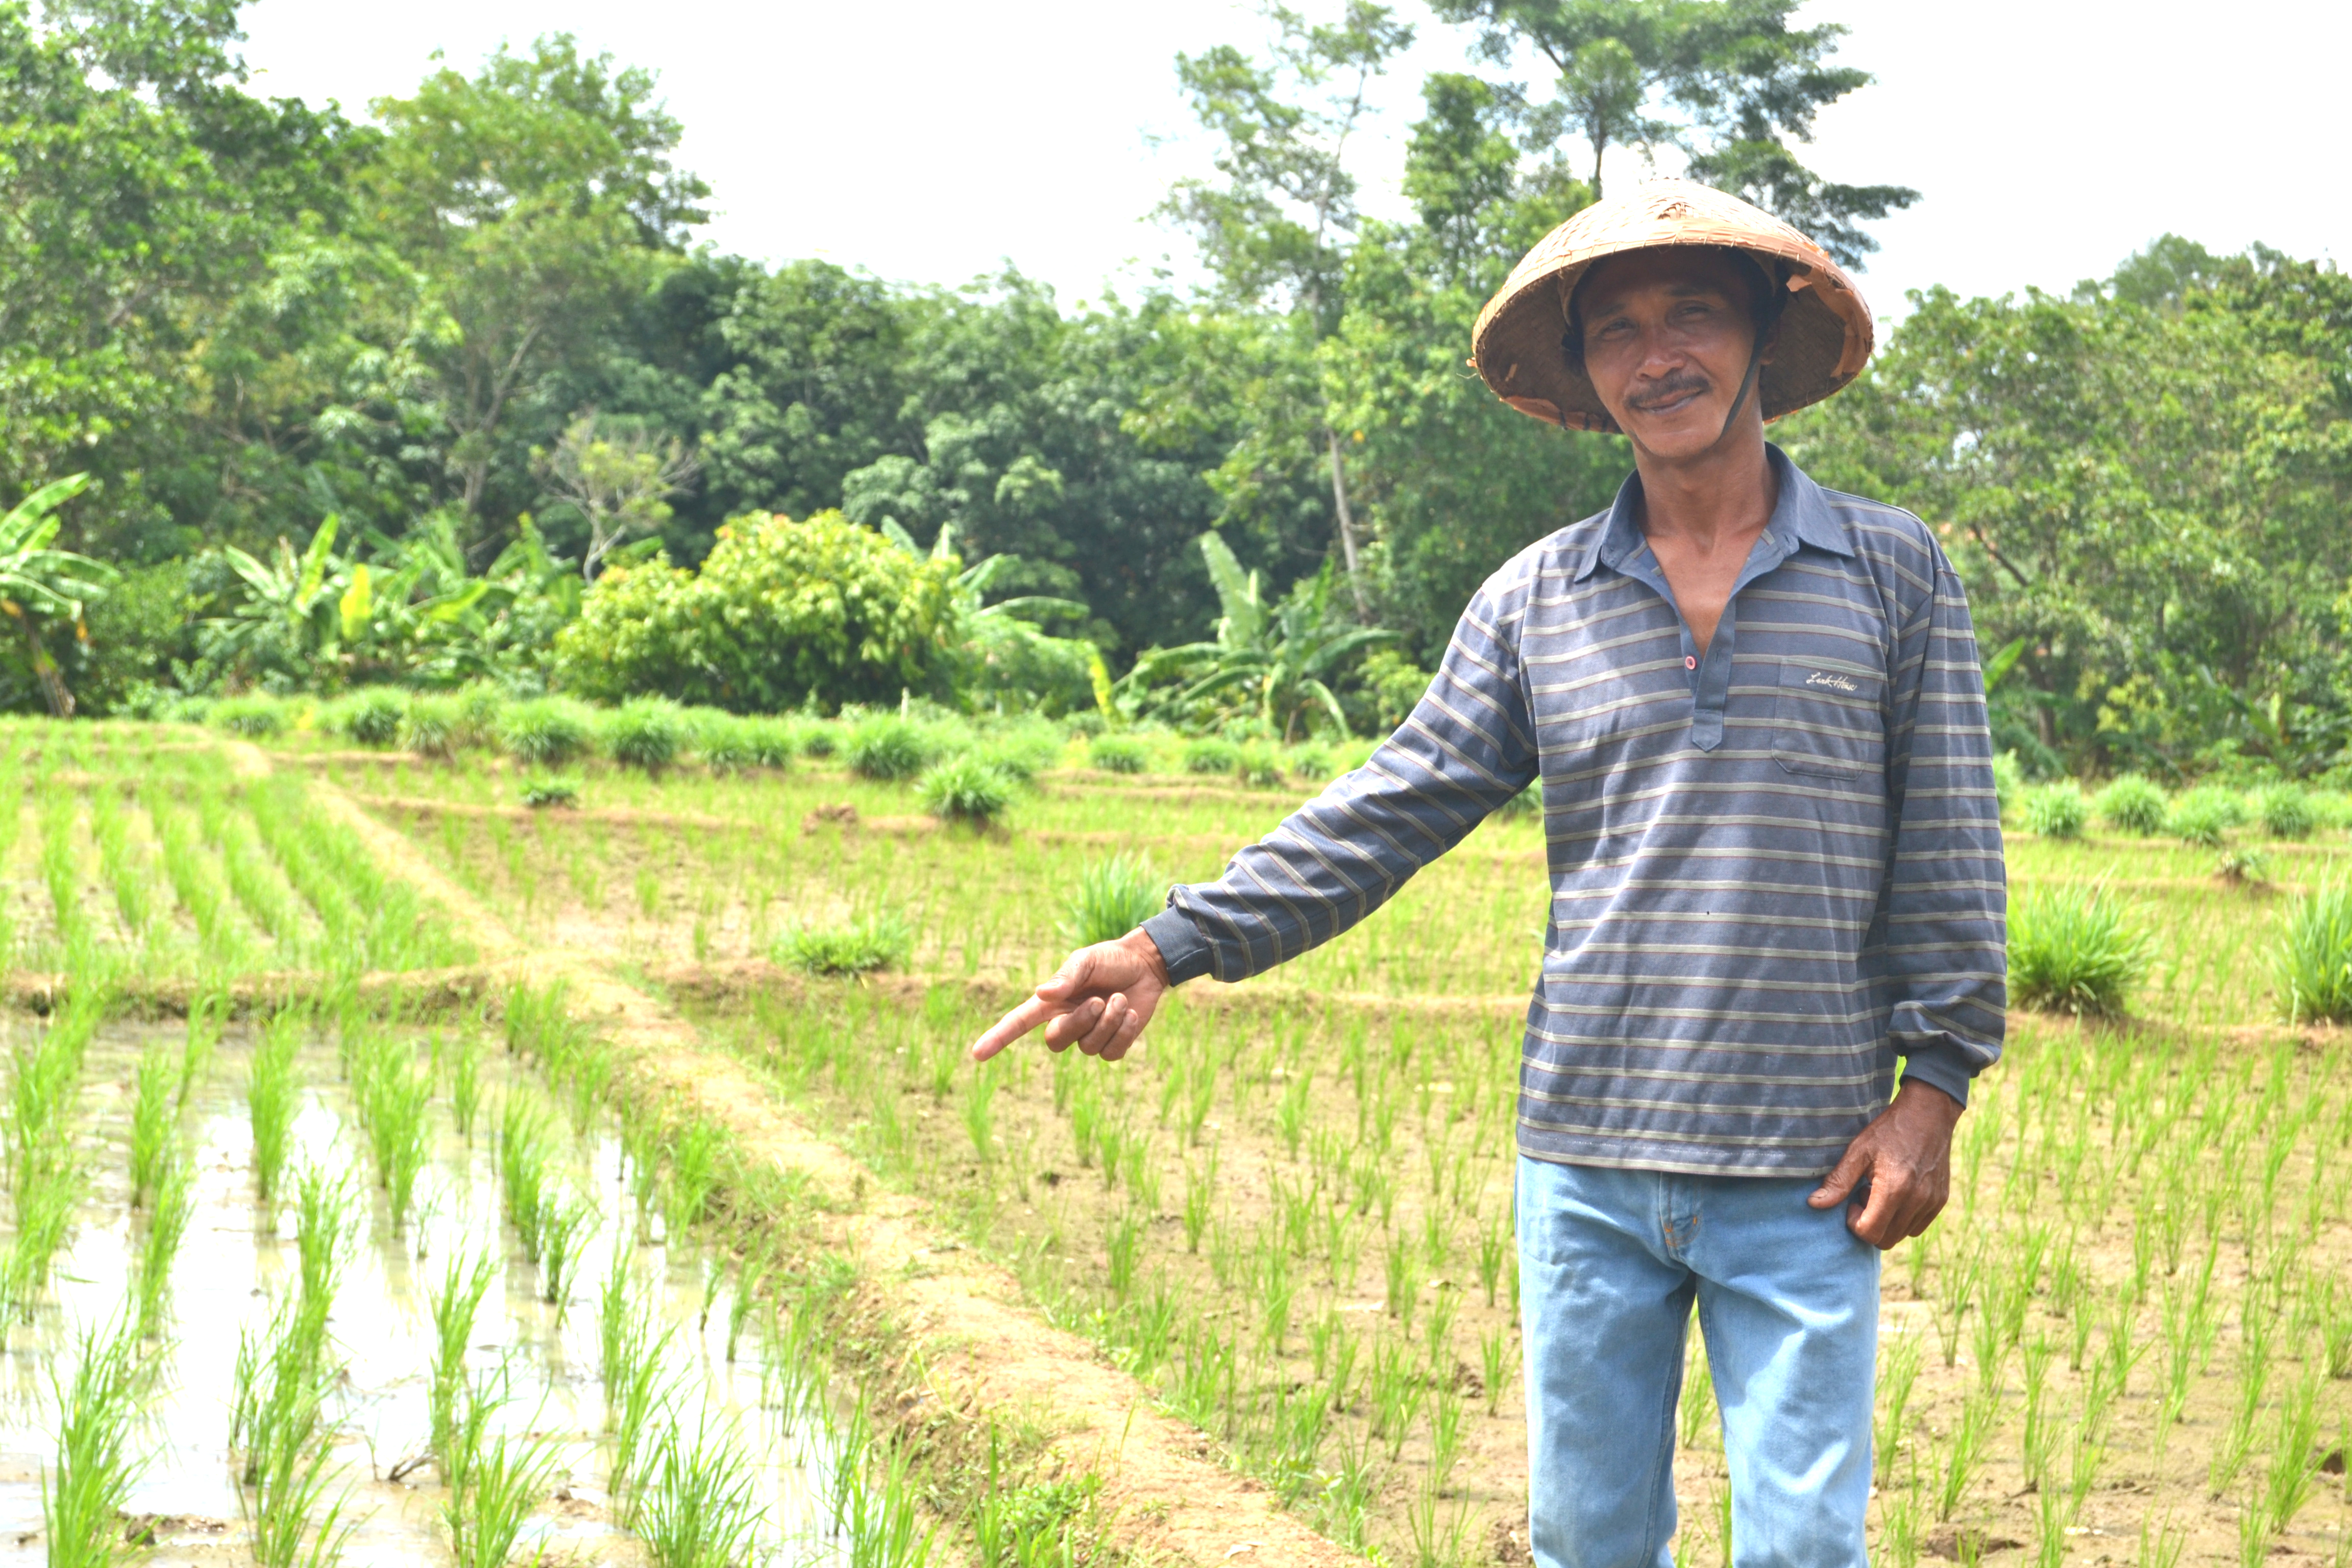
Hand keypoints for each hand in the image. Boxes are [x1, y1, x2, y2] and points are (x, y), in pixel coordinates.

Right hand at [969, 929, 1171, 1063]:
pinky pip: (1111, 1054)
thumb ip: (1066, 976)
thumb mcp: (1086, 960)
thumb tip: (1041, 994)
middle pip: (1056, 1040)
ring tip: (1119, 999)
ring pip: (1088, 1048)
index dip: (997, 1038)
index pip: (1017, 1023)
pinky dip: (1123, 1032)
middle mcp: (1065, 1022)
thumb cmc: (1110, 959)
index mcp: (1050, 1003)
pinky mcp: (1112, 1045)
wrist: (1145, 965)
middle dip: (1081, 1021)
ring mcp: (1089, 1037)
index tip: (977, 1054)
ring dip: (1108, 1021)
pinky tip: (1130, 1013)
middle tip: (1100, 999)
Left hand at [1808, 1078, 1964, 1248]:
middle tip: (1864, 1195)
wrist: (1928, 1114)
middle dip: (1869, 1225)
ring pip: (1902, 1235)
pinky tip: (1897, 1193)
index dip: (1854, 1223)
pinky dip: (1903, 1219)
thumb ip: (1838, 1181)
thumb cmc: (1889, 1130)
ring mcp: (1932, 1202)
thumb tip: (1814, 1204)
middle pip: (1886, 1240)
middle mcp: (1917, 1200)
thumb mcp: (1858, 1150)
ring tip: (1881, 1192)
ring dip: (1887, 1221)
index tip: (1852, 1200)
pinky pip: (1918, 1226)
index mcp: (1895, 1189)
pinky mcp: (1940, 1201)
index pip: (1870, 1232)